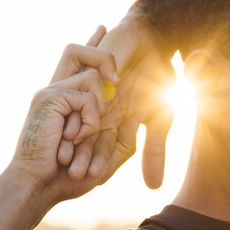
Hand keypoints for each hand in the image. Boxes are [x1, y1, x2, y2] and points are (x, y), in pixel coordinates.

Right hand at [8, 28, 137, 202]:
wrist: (39, 187)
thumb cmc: (68, 178)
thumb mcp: (107, 157)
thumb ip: (124, 138)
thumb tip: (139, 117)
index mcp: (69, 100)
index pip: (81, 64)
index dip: (92, 44)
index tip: (103, 27)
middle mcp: (58, 90)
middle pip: (77, 50)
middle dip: (102, 53)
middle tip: (117, 80)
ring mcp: (51, 91)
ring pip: (91, 74)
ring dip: (98, 108)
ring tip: (82, 134)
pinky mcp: (48, 97)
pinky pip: (87, 96)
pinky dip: (90, 119)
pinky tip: (75, 136)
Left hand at [92, 4, 174, 188]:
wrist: (154, 41)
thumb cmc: (158, 76)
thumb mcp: (160, 119)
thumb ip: (155, 151)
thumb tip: (154, 188)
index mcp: (115, 122)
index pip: (104, 147)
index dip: (100, 162)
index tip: (94, 180)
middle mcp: (100, 111)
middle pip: (88, 139)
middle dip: (82, 156)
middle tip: (74, 175)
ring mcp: (92, 94)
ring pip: (81, 120)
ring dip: (75, 139)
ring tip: (68, 156)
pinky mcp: (89, 75)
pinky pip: (84, 95)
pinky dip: (81, 111)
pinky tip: (74, 126)